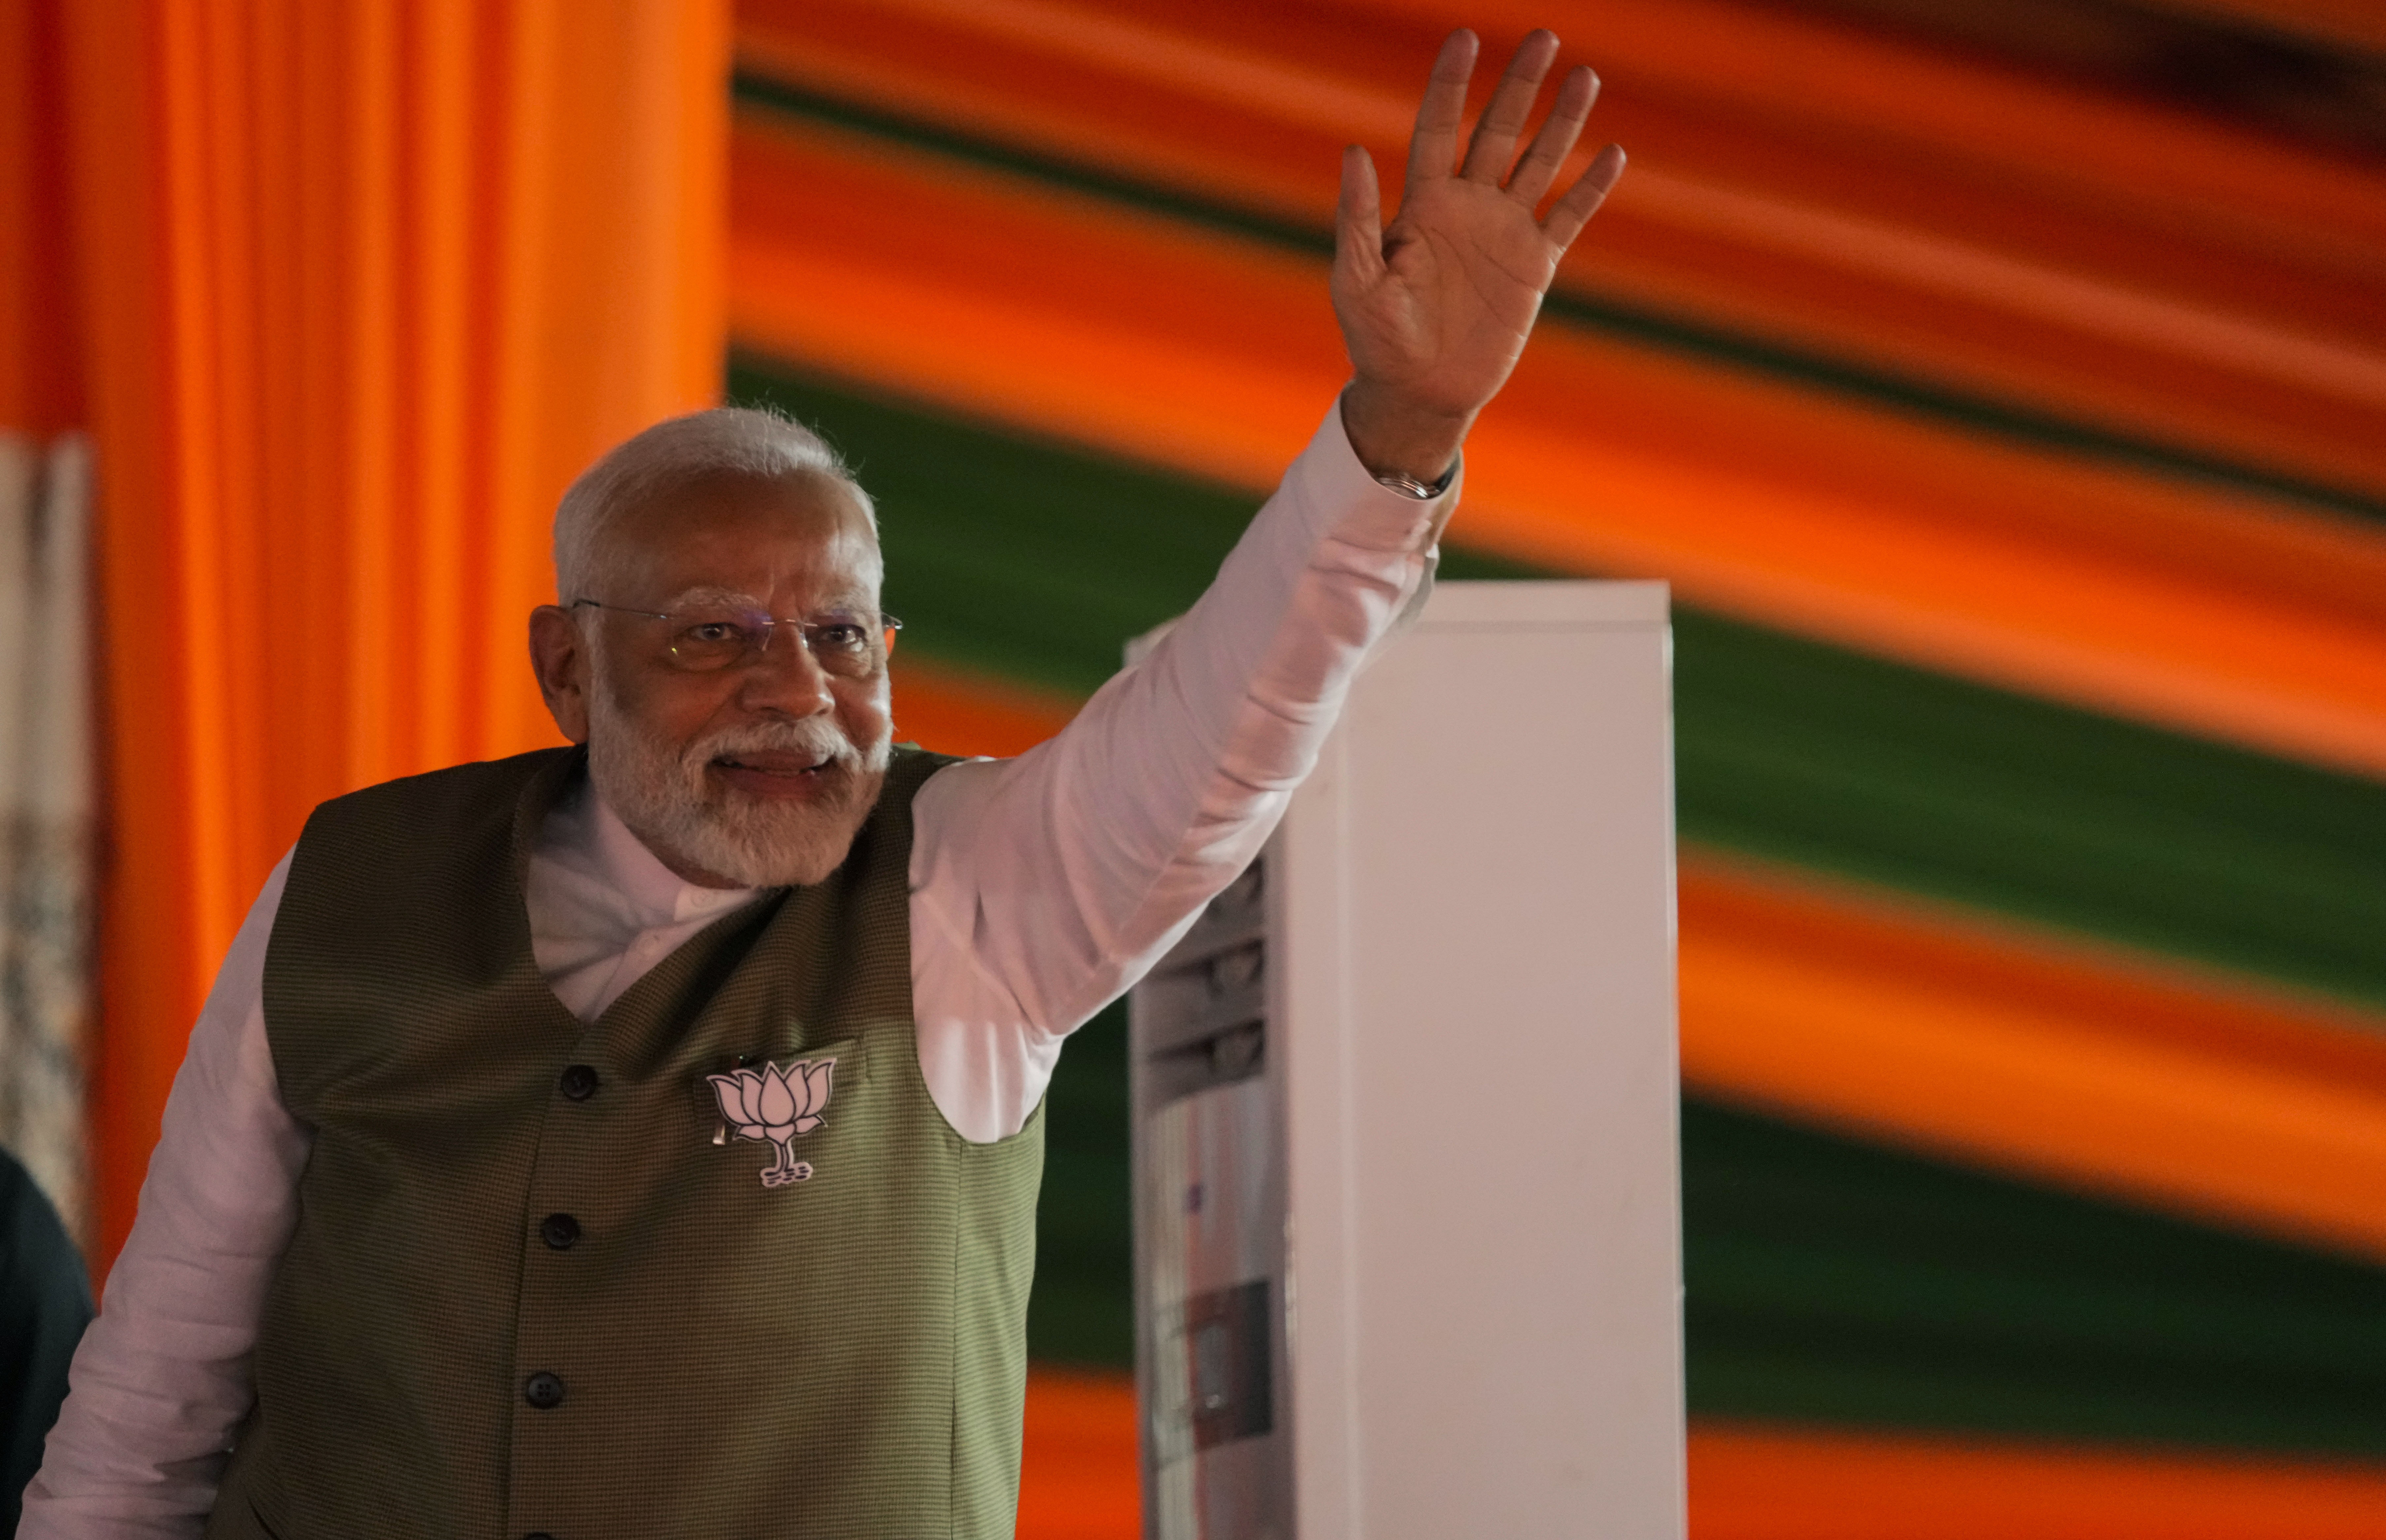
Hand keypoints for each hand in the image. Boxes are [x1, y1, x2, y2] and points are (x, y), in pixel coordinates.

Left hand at [1333, 29, 1624, 482]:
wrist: (1418, 392)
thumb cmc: (1377, 339)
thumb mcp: (1357, 280)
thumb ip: (1359, 218)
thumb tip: (1353, 151)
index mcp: (1422, 204)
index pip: (1437, 127)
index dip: (1450, 84)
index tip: (1463, 37)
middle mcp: (1467, 207)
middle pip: (1497, 131)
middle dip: (1519, 85)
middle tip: (1542, 36)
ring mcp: (1504, 233)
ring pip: (1539, 163)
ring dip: (1562, 123)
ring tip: (1584, 77)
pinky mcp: (1533, 267)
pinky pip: (1568, 219)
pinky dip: (1590, 189)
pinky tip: (1612, 153)